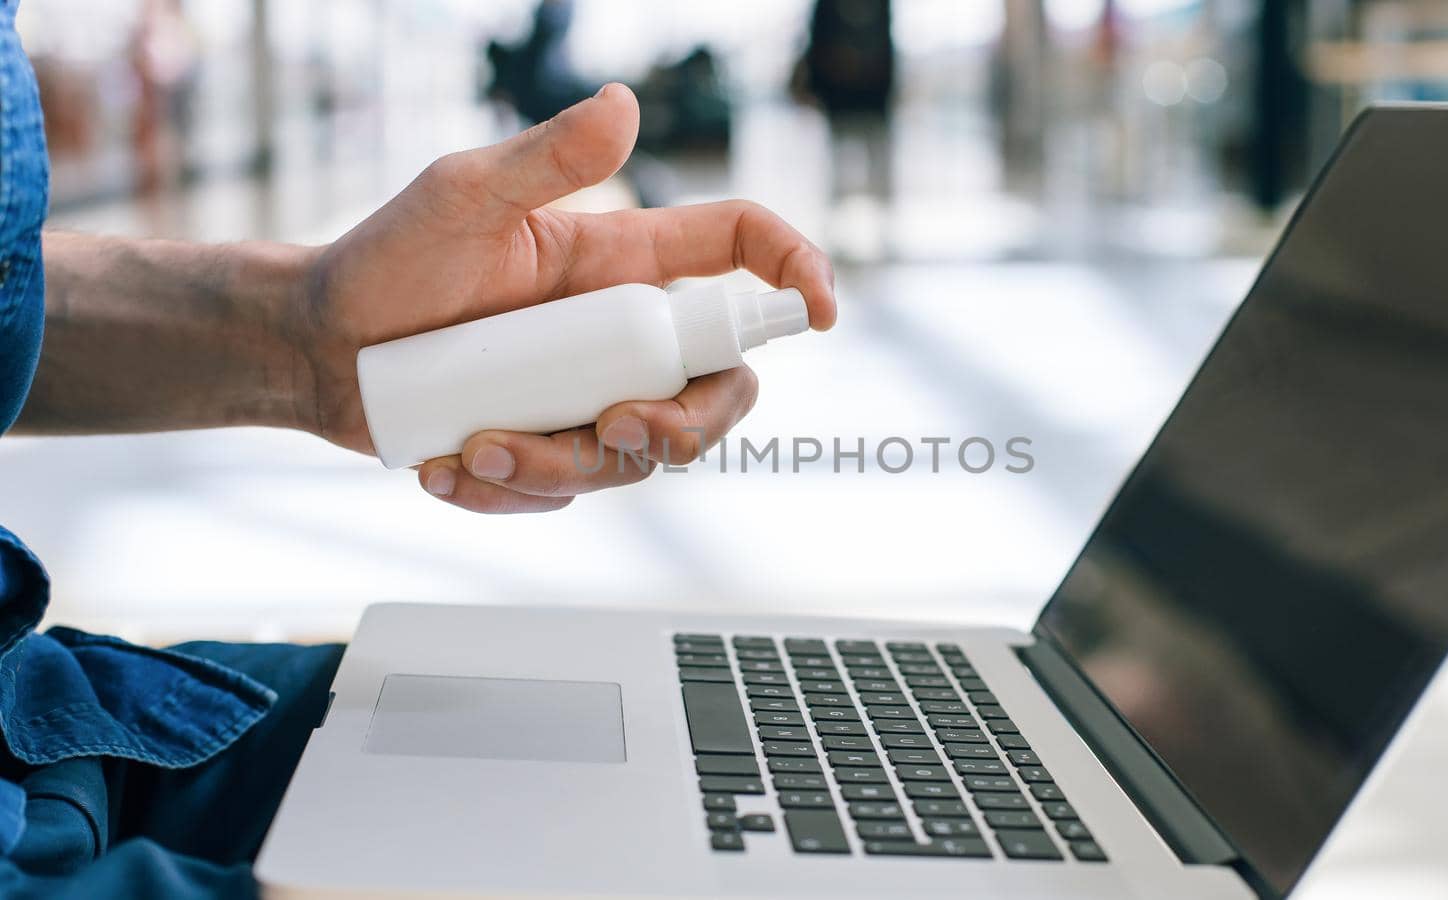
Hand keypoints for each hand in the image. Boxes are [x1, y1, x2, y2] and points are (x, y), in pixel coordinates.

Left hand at [292, 84, 835, 512]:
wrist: (315, 350)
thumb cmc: (386, 261)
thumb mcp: (461, 197)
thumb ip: (545, 157)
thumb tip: (626, 103)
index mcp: (618, 264)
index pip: (737, 255)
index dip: (796, 274)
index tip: (822, 311)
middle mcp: (617, 335)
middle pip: (716, 390)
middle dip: (685, 425)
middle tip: (614, 426)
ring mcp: (586, 397)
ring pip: (636, 455)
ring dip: (563, 465)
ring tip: (474, 445)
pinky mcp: (547, 450)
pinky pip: (568, 492)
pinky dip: (512, 491)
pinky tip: (449, 465)